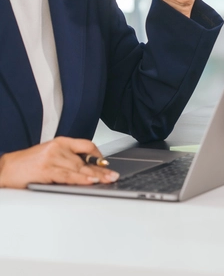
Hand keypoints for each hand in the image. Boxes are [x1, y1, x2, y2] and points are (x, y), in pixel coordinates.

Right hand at [0, 137, 118, 188]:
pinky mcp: (46, 169)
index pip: (86, 145)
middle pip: (85, 159)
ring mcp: (51, 158)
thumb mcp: (50, 156)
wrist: (5, 169)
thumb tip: (89, 169)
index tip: (107, 164)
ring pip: (78, 167)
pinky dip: (80, 178)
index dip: (98, 155)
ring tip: (106, 180)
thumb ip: (67, 159)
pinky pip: (67, 175)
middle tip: (113, 175)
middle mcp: (58, 148)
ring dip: (95, 175)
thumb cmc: (27, 165)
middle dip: (101, 169)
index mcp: (60, 142)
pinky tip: (89, 181)